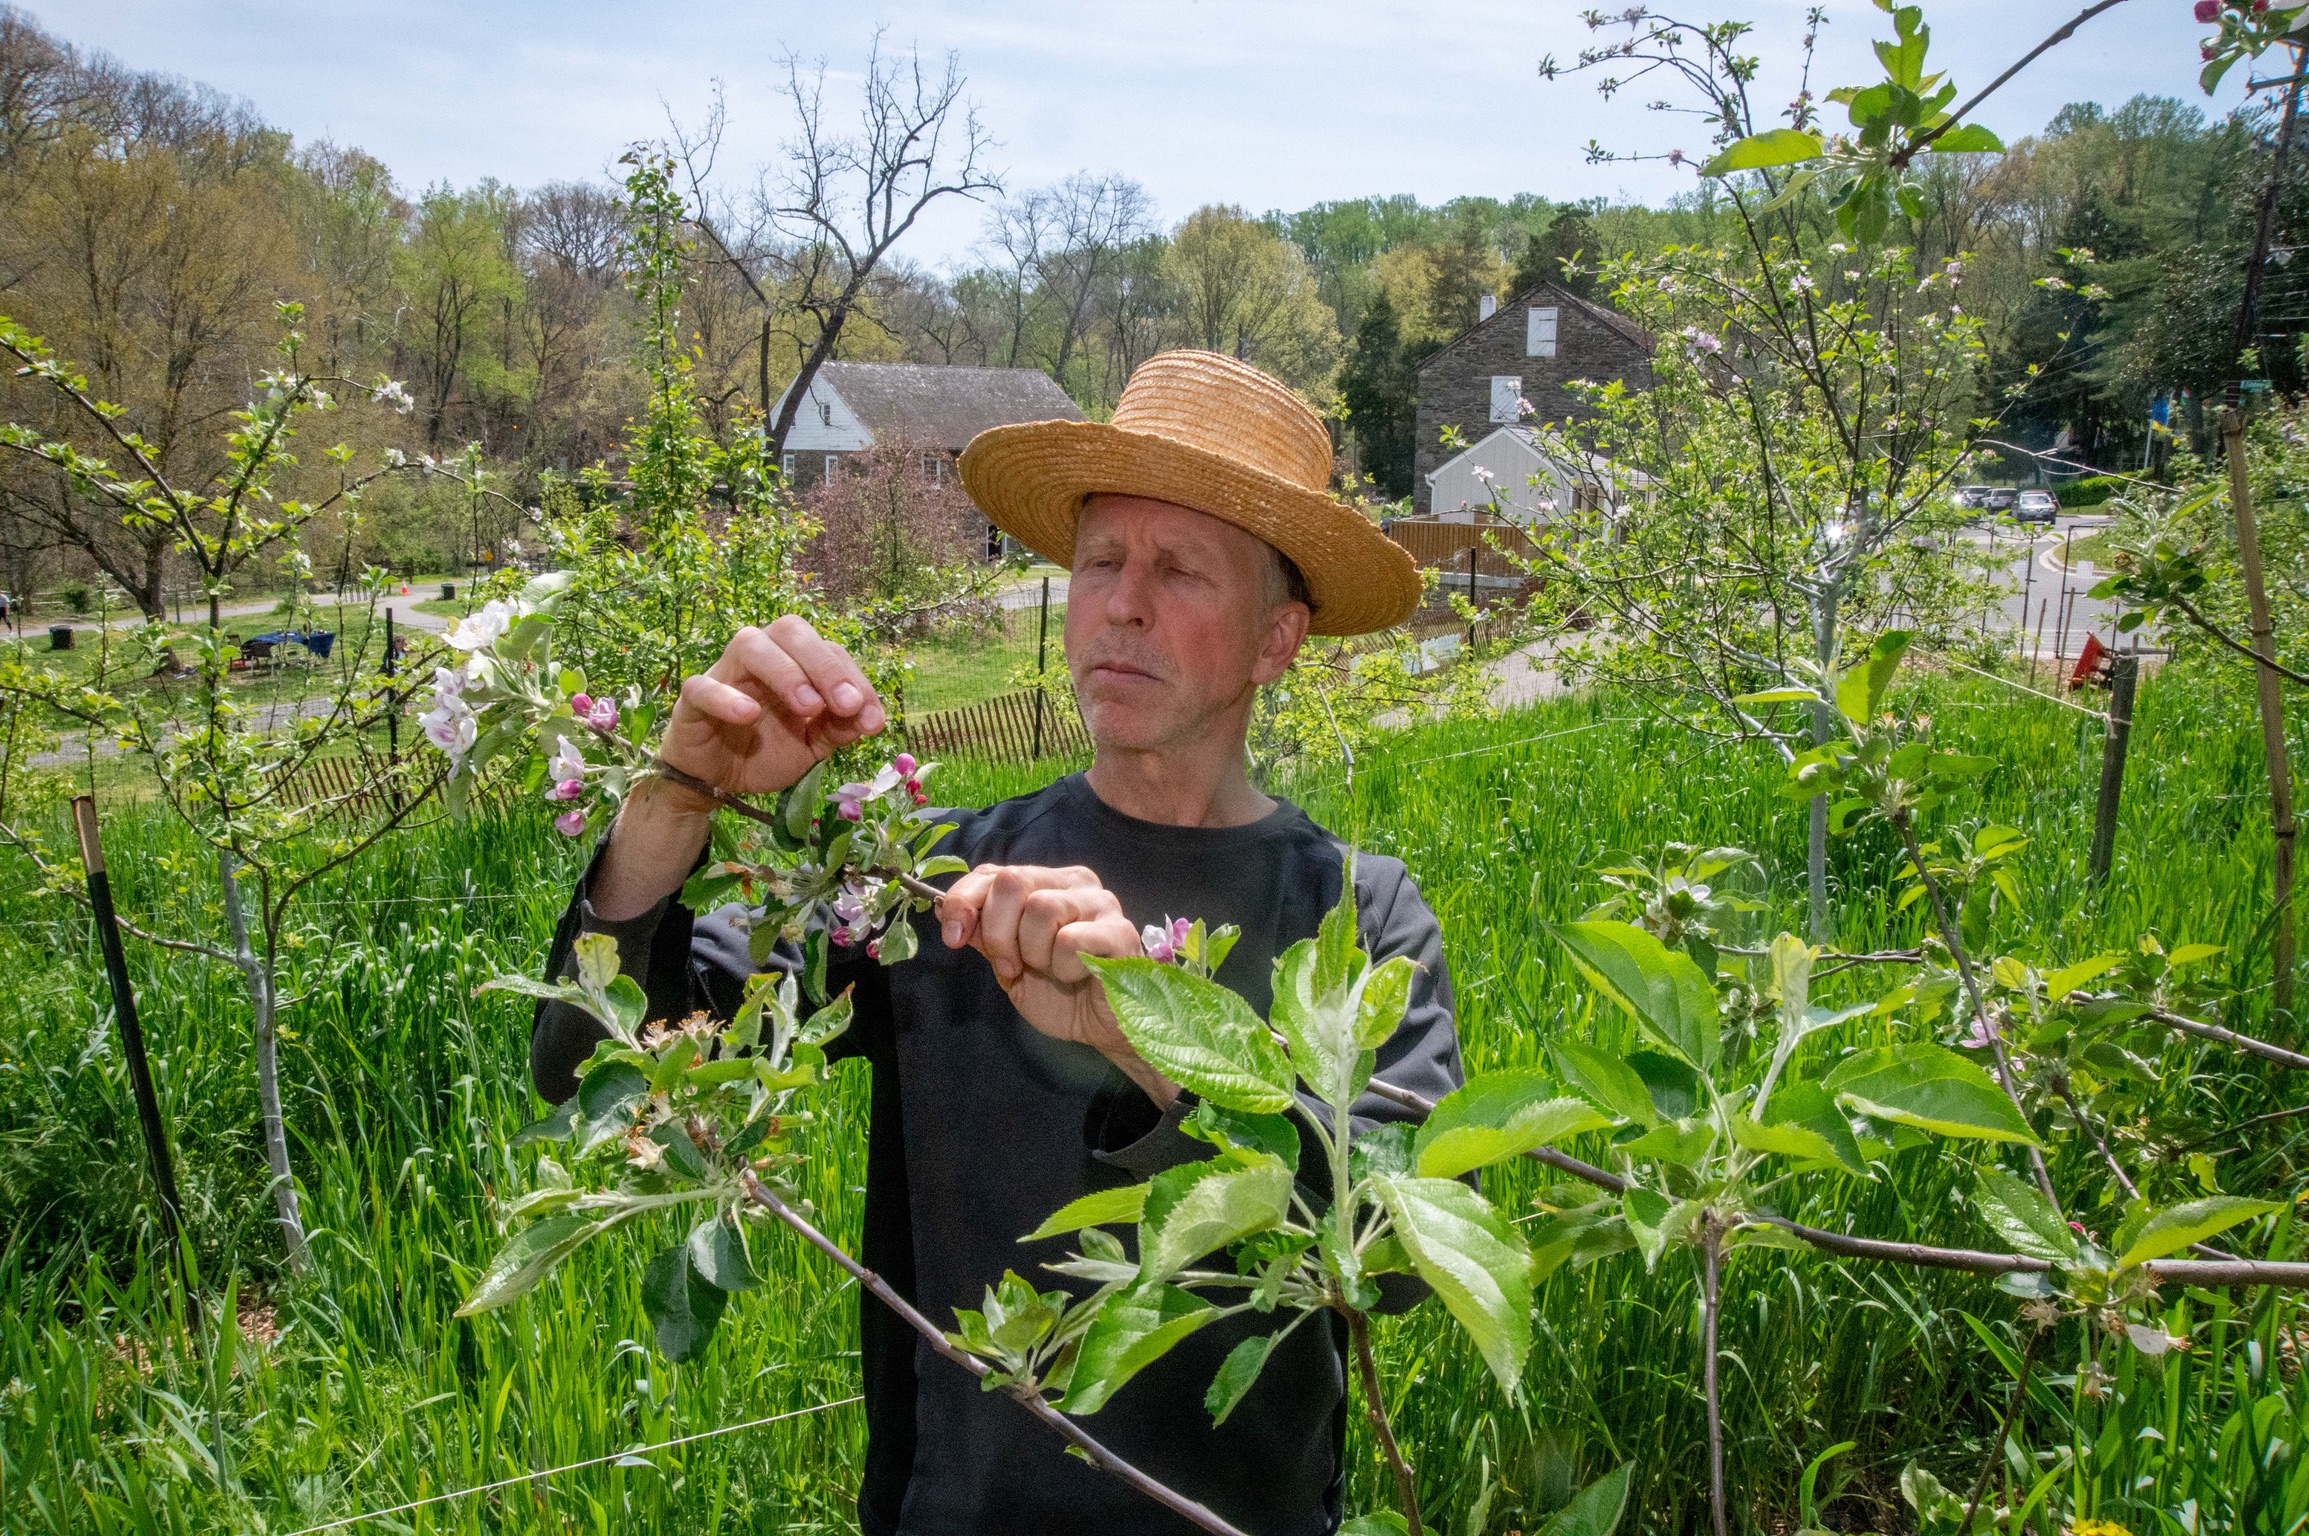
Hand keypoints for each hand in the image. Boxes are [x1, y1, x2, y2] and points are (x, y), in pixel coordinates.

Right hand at [658, 617, 885, 808]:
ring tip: (809, 707)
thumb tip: (873, 719)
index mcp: (794, 663)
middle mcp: (761, 657)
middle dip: (824, 664)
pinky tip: (749, 714)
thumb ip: (839, 729)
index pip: (829, 651)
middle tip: (846, 705)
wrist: (718, 781)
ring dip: (785, 671)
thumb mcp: (812, 745)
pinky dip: (725, 696)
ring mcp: (724, 673)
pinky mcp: (693, 699)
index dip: (855, 680)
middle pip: (790, 631)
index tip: (872, 720)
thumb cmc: (765, 752)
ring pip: (749, 644)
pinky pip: (702, 686)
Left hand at [939, 864, 1177, 1107]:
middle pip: (1012, 881)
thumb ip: (984, 934)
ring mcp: (1100, 903)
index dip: (963, 902)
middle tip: (1013, 966)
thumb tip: (946, 911)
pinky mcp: (1120, 930)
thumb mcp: (1008, 962)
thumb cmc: (1057, 992)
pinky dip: (1063, 966)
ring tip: (1051, 970)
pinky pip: (1071, 939)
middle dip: (999, 932)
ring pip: (1041, 908)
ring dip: (1035, 953)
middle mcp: (1072, 883)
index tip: (954, 939)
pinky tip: (1077, 976)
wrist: (1100, 1027)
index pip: (990, 872)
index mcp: (1043, 884)